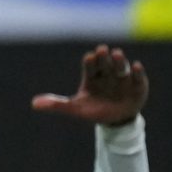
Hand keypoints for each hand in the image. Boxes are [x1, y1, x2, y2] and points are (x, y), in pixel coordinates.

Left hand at [31, 43, 147, 125]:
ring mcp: (122, 78)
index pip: (90, 65)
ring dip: (119, 61)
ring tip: (117, 54)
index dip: (90, 62)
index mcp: (92, 76)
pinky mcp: (137, 85)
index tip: (89, 58)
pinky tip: (136, 66)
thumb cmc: (93, 111)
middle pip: (105, 63)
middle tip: (103, 50)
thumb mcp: (75, 109)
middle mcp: (107, 73)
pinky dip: (137, 72)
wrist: (115, 121)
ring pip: (120, 67)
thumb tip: (33, 104)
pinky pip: (138, 77)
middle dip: (104, 57)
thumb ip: (56, 104)